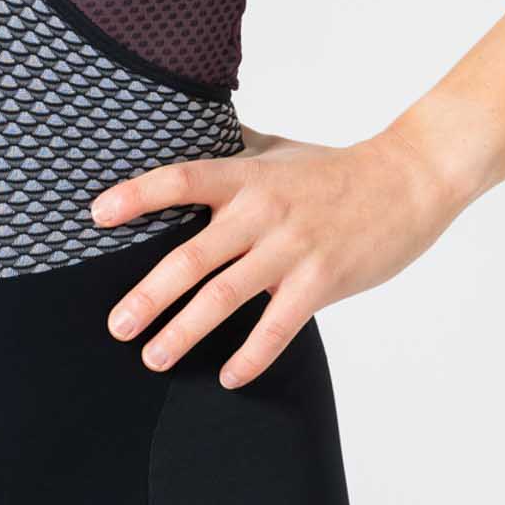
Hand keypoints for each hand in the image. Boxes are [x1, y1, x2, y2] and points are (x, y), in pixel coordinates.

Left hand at [89, 121, 465, 385]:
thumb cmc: (335, 168)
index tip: (96, 216)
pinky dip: (251, 355)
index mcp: (246, 177)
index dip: (137, 196)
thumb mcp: (277, 148)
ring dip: (185, 332)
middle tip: (117, 325)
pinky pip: (277, 327)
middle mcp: (262, 212)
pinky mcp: (321, 281)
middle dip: (149, 295)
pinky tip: (229, 376)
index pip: (181, 180)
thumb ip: (230, 148)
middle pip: (192, 256)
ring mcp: (292, 249)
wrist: (408, 180)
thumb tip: (181, 128)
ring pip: (225, 297)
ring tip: (153, 357)